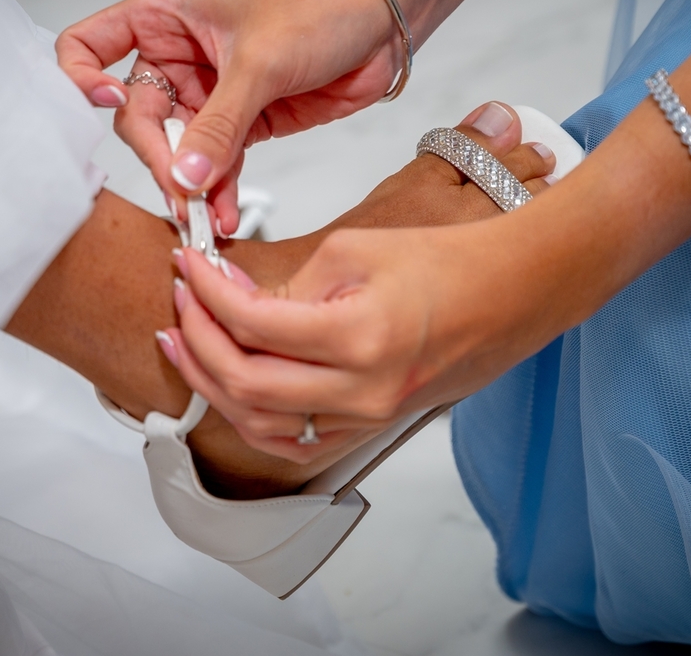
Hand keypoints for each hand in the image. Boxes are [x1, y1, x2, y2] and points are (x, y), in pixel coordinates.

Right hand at [56, 0, 398, 231]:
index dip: (82, 79)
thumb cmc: (320, 7)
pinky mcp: (240, 125)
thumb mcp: (261, 63)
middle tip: (180, 189)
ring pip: (175, 150)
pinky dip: (217, 192)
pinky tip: (224, 215)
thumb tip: (183, 176)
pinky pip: (214, 166)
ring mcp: (207, 95)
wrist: (381, 25)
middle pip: (135, 117)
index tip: (110, 105)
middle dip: (157, 156)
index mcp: (164, 16)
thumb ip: (219, 124)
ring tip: (203, 217)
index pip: (87, 45)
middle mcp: (176, 57)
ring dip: (187, 186)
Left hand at [164, 221, 535, 461]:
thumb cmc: (446, 264)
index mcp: (360, 336)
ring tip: (187, 342)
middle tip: (181, 299)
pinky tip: (231, 386)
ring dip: (213, 383)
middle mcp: (362, 391)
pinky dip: (251, 417)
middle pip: (245, 381)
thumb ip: (289, 282)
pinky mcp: (369, 427)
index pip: (252, 323)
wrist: (509, 296)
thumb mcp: (355, 249)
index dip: (207, 291)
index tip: (189, 264)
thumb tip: (235, 301)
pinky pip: (293, 442)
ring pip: (260, 423)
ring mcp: (366, 417)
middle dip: (197, 337)